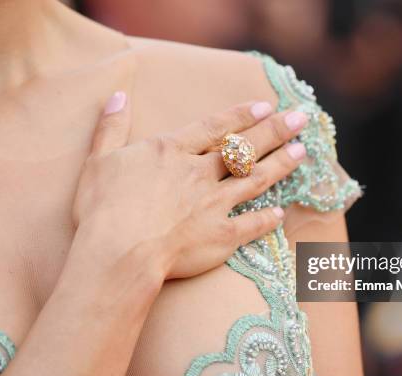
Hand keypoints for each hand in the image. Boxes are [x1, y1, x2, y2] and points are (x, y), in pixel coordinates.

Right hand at [71, 91, 307, 280]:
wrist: (118, 253)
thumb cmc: (103, 208)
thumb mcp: (99, 159)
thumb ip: (111, 127)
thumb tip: (117, 95)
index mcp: (172, 151)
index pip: (214, 127)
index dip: (241, 115)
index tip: (266, 106)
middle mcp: (199, 173)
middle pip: (244, 148)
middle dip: (275, 131)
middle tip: (301, 118)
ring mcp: (214, 204)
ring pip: (255, 180)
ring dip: (281, 165)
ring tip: (302, 152)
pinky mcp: (221, 236)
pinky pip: (251, 225)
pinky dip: (267, 219)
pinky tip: (281, 213)